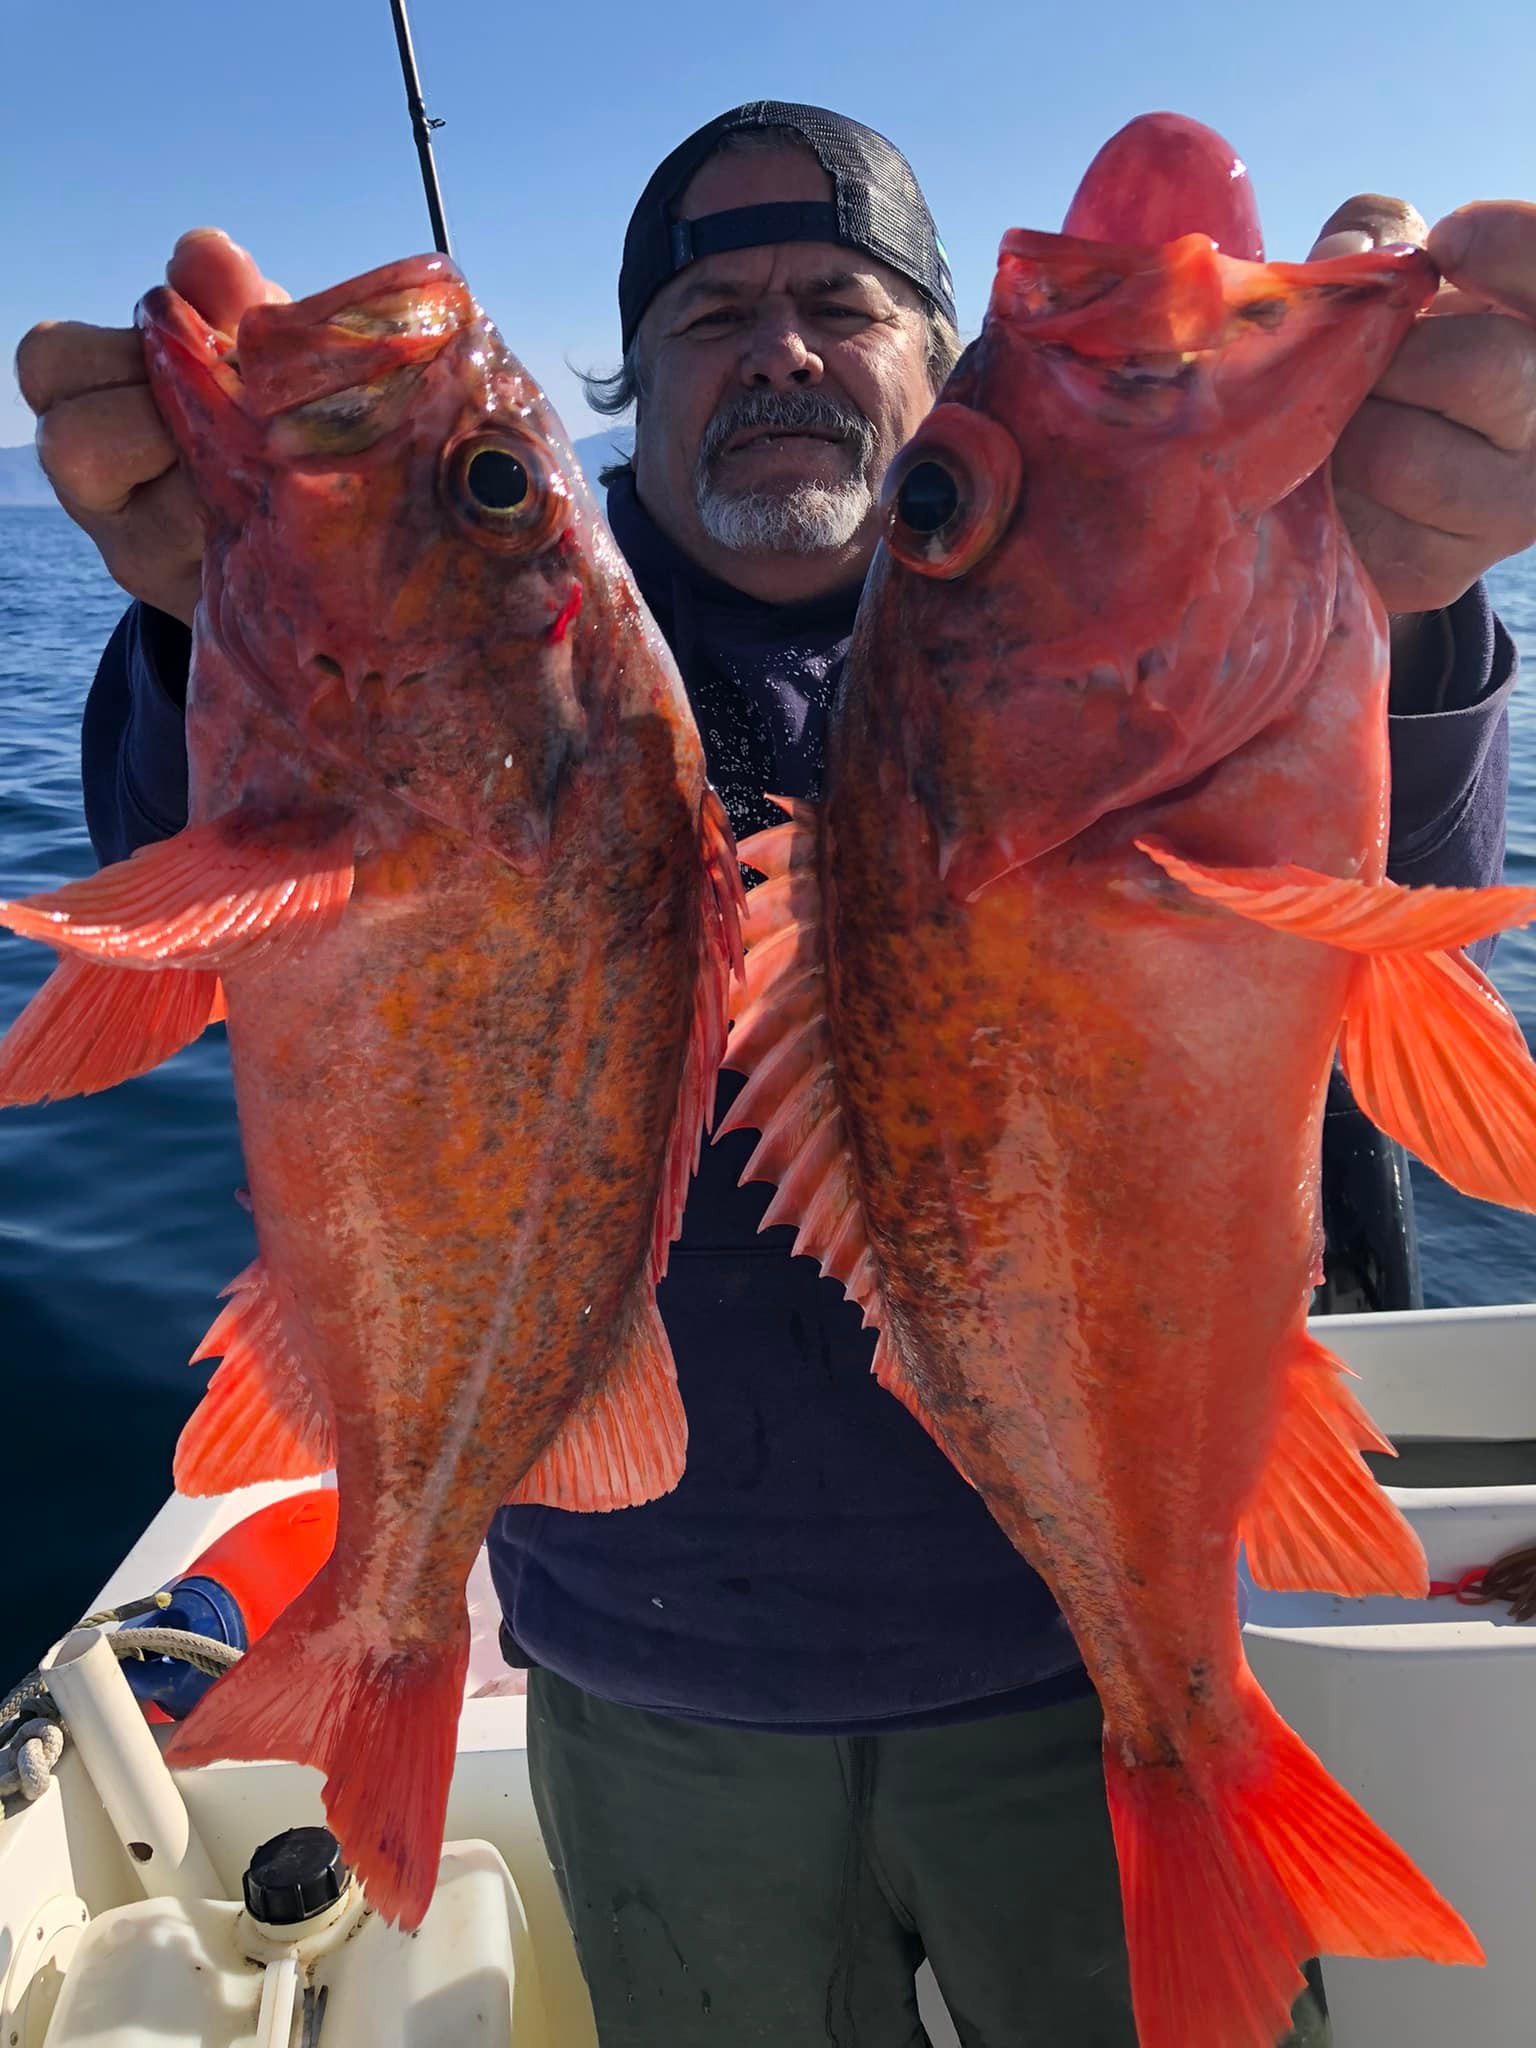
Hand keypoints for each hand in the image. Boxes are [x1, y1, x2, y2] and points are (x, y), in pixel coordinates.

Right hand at [15, 230, 287, 627]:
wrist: (311, 529)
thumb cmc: (265, 413)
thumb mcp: (248, 349)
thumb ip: (223, 299)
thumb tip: (202, 250)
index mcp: (82, 403)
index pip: (49, 362)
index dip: (121, 348)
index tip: (195, 342)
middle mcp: (90, 486)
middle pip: (72, 442)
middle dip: (165, 413)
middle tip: (236, 413)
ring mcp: (134, 552)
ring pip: (152, 519)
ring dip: (215, 476)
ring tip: (272, 460)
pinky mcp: (191, 599)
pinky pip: (214, 566)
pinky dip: (261, 526)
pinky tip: (297, 506)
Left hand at [1309, 196, 1535, 616]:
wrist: (1381, 489)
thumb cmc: (1399, 354)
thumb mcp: (1406, 278)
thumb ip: (1383, 235)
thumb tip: (1350, 256)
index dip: (1505, 247)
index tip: (1446, 246)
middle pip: (1480, 369)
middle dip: (1396, 356)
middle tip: (1371, 364)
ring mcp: (1508, 513)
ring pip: (1400, 454)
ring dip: (1346, 430)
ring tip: (1344, 425)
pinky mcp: (1438, 572)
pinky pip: (1357, 523)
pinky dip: (1324, 492)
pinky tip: (1333, 480)